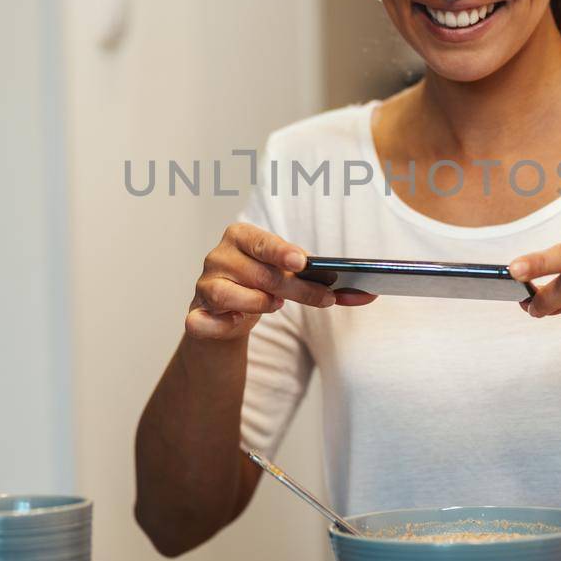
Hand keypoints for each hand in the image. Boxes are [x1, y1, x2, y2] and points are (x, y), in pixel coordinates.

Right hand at [185, 222, 375, 340]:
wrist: (228, 315)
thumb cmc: (263, 288)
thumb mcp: (289, 277)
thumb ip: (319, 280)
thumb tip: (365, 294)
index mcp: (240, 237)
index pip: (261, 241)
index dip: (281, 251)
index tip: (302, 261)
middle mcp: (219, 257)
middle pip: (259, 273)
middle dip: (296, 288)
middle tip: (325, 299)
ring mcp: (204, 286)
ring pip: (228, 294)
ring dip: (257, 303)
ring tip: (274, 305)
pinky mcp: (196, 315)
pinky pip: (201, 321)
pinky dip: (220, 323)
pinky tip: (235, 323)